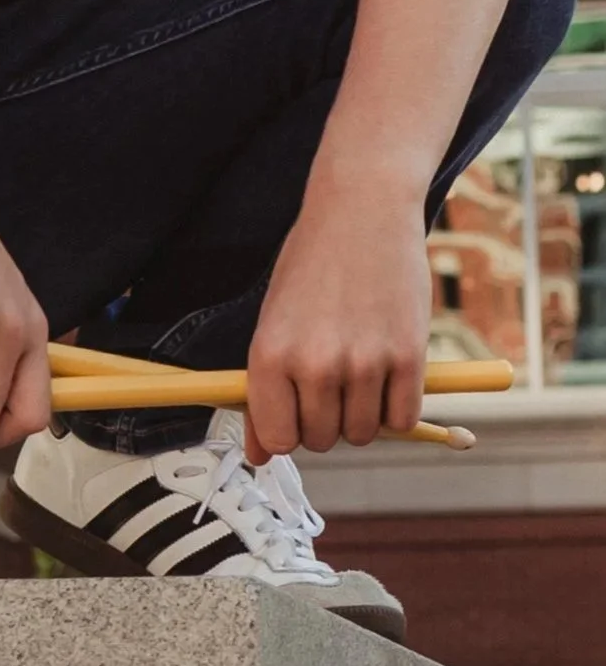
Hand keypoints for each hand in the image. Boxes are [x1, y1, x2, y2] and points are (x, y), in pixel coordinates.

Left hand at [245, 184, 432, 457]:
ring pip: (363, 433)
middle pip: (321, 439)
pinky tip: (387, 371)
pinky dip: (397, 407)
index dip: (286, 433)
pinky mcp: (409, 358)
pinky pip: (403, 419)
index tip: (293, 413)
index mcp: (271, 354)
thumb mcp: (274, 320)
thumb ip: (263, 390)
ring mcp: (365, 363)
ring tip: (357, 366)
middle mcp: (316, 364)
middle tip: (330, 378)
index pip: (277, 439)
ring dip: (361, 414)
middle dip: (324, 420)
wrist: (362, 210)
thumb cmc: (312, 266)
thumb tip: (256, 455)